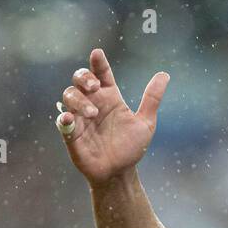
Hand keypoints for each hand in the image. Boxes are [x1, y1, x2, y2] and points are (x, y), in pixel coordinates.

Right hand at [56, 48, 168, 186]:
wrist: (120, 173)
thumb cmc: (131, 148)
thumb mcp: (146, 123)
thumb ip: (151, 99)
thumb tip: (164, 75)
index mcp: (110, 97)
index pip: (101, 74)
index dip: (99, 63)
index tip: (97, 54)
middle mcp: (93, 103)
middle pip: (80, 80)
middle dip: (84, 77)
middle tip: (95, 86)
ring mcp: (80, 118)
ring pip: (69, 96)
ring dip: (79, 100)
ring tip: (93, 113)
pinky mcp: (71, 135)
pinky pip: (62, 122)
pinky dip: (63, 118)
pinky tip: (69, 118)